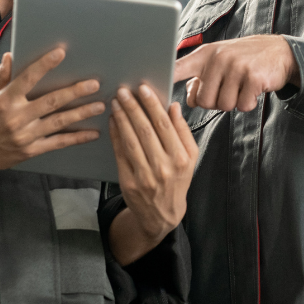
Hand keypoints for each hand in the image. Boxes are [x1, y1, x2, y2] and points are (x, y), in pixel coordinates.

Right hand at [0, 49, 102, 194]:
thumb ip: (0, 75)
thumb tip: (11, 56)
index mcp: (5, 101)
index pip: (28, 78)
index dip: (45, 65)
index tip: (60, 53)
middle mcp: (17, 118)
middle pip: (51, 101)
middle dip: (74, 92)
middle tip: (93, 84)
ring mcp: (26, 136)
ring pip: (59, 122)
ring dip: (81, 113)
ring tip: (99, 105)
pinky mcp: (31, 150)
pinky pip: (58, 143)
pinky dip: (76, 138)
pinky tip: (92, 133)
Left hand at [108, 85, 198, 265]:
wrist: (162, 214)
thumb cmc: (177, 180)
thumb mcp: (190, 157)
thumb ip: (183, 131)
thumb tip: (173, 107)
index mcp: (181, 158)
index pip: (164, 125)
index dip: (152, 105)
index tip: (143, 89)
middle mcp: (164, 167)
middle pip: (145, 130)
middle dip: (133, 107)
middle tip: (123, 91)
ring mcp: (145, 176)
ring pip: (130, 140)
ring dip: (121, 118)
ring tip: (116, 101)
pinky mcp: (128, 182)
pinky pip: (120, 153)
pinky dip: (115, 134)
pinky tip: (113, 120)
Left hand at [173, 34, 298, 111]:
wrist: (279, 52)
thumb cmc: (243, 60)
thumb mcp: (219, 62)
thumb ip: (200, 78)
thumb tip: (188, 99)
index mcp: (205, 55)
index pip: (179, 67)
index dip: (164, 78)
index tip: (147, 86)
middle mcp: (218, 58)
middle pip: (204, 100)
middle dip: (216, 102)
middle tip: (228, 89)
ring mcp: (236, 67)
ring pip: (224, 105)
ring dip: (233, 102)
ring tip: (241, 87)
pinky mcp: (254, 77)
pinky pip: (243, 105)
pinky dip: (248, 103)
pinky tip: (253, 90)